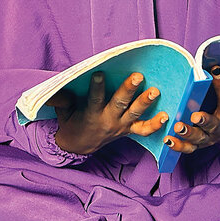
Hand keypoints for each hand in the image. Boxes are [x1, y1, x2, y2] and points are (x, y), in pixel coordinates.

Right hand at [51, 72, 167, 154]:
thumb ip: (61, 101)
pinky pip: (143, 130)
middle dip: (128, 90)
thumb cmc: (71, 122)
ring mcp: (120, 126)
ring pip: (135, 114)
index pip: (94, 99)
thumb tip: (54, 92)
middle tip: (138, 76)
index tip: (98, 74)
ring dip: (145, 102)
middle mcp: (108, 120)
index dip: (96, 87)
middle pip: (119, 104)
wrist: (79, 146)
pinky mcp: (128, 130)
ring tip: (155, 91)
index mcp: (91, 114)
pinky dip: (155, 125)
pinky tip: (165, 116)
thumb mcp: (63, 112)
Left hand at [165, 64, 219, 152]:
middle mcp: (219, 127)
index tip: (215, 70)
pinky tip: (167, 140)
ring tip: (177, 127)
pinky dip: (178, 146)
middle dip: (205, 121)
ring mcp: (208, 137)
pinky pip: (188, 148)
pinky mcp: (197, 144)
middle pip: (213, 125)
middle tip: (196, 116)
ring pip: (198, 138)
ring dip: (187, 134)